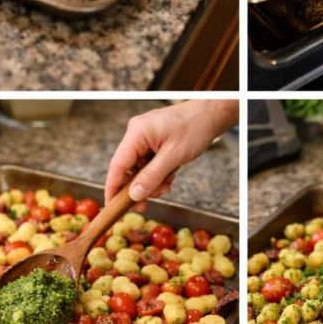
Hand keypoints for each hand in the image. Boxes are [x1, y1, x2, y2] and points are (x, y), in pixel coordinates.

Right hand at [104, 99, 236, 207]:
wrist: (210, 115)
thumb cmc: (194, 128)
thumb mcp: (173, 157)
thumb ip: (152, 176)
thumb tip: (134, 195)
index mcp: (137, 132)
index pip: (117, 165)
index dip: (113, 189)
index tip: (113, 208)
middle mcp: (136, 134)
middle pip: (128, 169)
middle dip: (140, 187)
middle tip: (149, 201)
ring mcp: (144, 138)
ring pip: (139, 169)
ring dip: (152, 181)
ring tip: (168, 183)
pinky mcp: (152, 142)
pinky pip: (148, 164)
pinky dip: (157, 174)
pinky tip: (170, 175)